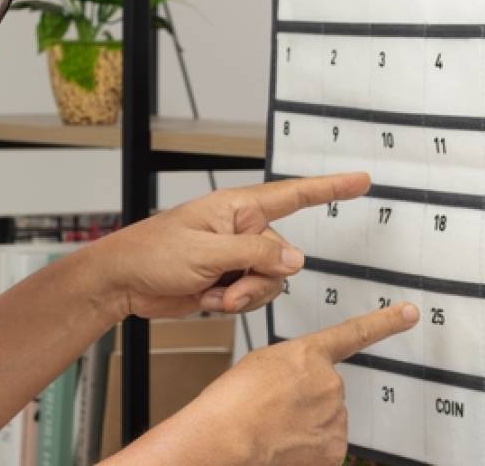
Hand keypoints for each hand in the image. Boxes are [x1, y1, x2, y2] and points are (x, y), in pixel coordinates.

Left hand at [87, 172, 369, 319]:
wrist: (123, 283)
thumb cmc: (153, 253)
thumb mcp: (207, 253)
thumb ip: (256, 255)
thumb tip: (296, 260)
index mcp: (238, 208)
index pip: (293, 194)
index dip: (330, 188)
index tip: (361, 181)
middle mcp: (241, 230)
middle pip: (282, 256)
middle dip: (259, 279)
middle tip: (225, 288)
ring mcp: (235, 257)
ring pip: (270, 281)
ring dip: (244, 295)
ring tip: (213, 295)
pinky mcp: (227, 281)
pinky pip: (252, 296)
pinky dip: (232, 303)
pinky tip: (206, 299)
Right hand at [129, 303, 419, 464]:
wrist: (224, 439)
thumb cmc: (230, 404)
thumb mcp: (259, 365)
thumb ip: (292, 368)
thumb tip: (299, 387)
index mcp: (308, 355)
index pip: (355, 333)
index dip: (385, 322)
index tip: (409, 313)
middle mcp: (329, 383)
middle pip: (327, 392)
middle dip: (307, 403)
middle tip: (273, 411)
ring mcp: (334, 418)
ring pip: (327, 421)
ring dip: (307, 427)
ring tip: (273, 430)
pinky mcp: (333, 450)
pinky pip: (326, 448)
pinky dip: (308, 451)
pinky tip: (283, 448)